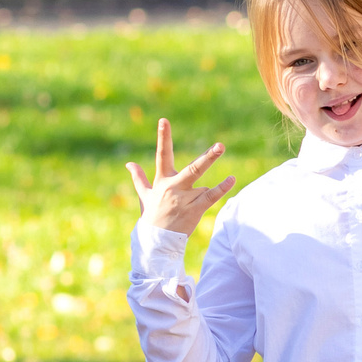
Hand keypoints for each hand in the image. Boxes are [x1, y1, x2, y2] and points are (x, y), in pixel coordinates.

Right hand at [127, 118, 234, 235]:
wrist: (156, 241)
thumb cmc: (152, 216)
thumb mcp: (145, 195)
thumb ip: (139, 178)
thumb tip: (129, 164)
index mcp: (162, 180)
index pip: (162, 154)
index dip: (163, 137)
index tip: (164, 120)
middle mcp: (173, 188)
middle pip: (193, 169)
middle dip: (208, 158)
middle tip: (220, 146)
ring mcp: (185, 199)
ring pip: (203, 185)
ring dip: (213, 185)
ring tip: (225, 173)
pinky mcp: (195, 210)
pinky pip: (211, 197)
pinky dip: (222, 188)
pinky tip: (232, 179)